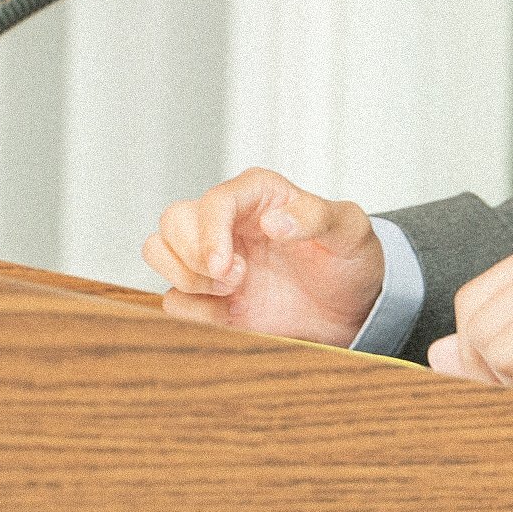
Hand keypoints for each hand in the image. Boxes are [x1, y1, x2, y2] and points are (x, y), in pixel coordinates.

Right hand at [143, 168, 385, 344]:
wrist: (353, 308)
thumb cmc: (351, 259)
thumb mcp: (350, 230)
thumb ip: (317, 217)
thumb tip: (274, 221)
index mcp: (259, 195)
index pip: (213, 202)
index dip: (210, 234)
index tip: (225, 268)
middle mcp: (229, 222)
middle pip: (173, 222)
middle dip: (192, 256)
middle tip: (234, 280)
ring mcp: (215, 259)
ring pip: (159, 252)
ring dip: (184, 278)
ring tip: (229, 293)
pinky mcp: (210, 297)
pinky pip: (172, 299)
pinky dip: (189, 312)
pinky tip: (228, 316)